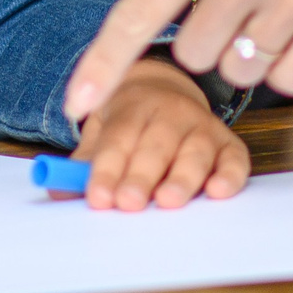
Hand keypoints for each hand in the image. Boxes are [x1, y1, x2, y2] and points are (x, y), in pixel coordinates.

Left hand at [74, 59, 248, 210]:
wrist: (166, 89)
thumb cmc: (129, 122)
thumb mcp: (101, 131)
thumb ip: (83, 163)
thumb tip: (58, 191)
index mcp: (134, 105)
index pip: (119, 137)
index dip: (107, 168)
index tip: (97, 198)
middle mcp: (171, 111)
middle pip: (156, 144)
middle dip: (141, 175)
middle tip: (129, 203)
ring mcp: (202, 125)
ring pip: (195, 151)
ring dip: (183, 177)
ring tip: (168, 202)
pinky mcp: (229, 143)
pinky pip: (235, 159)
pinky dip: (230, 175)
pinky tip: (217, 192)